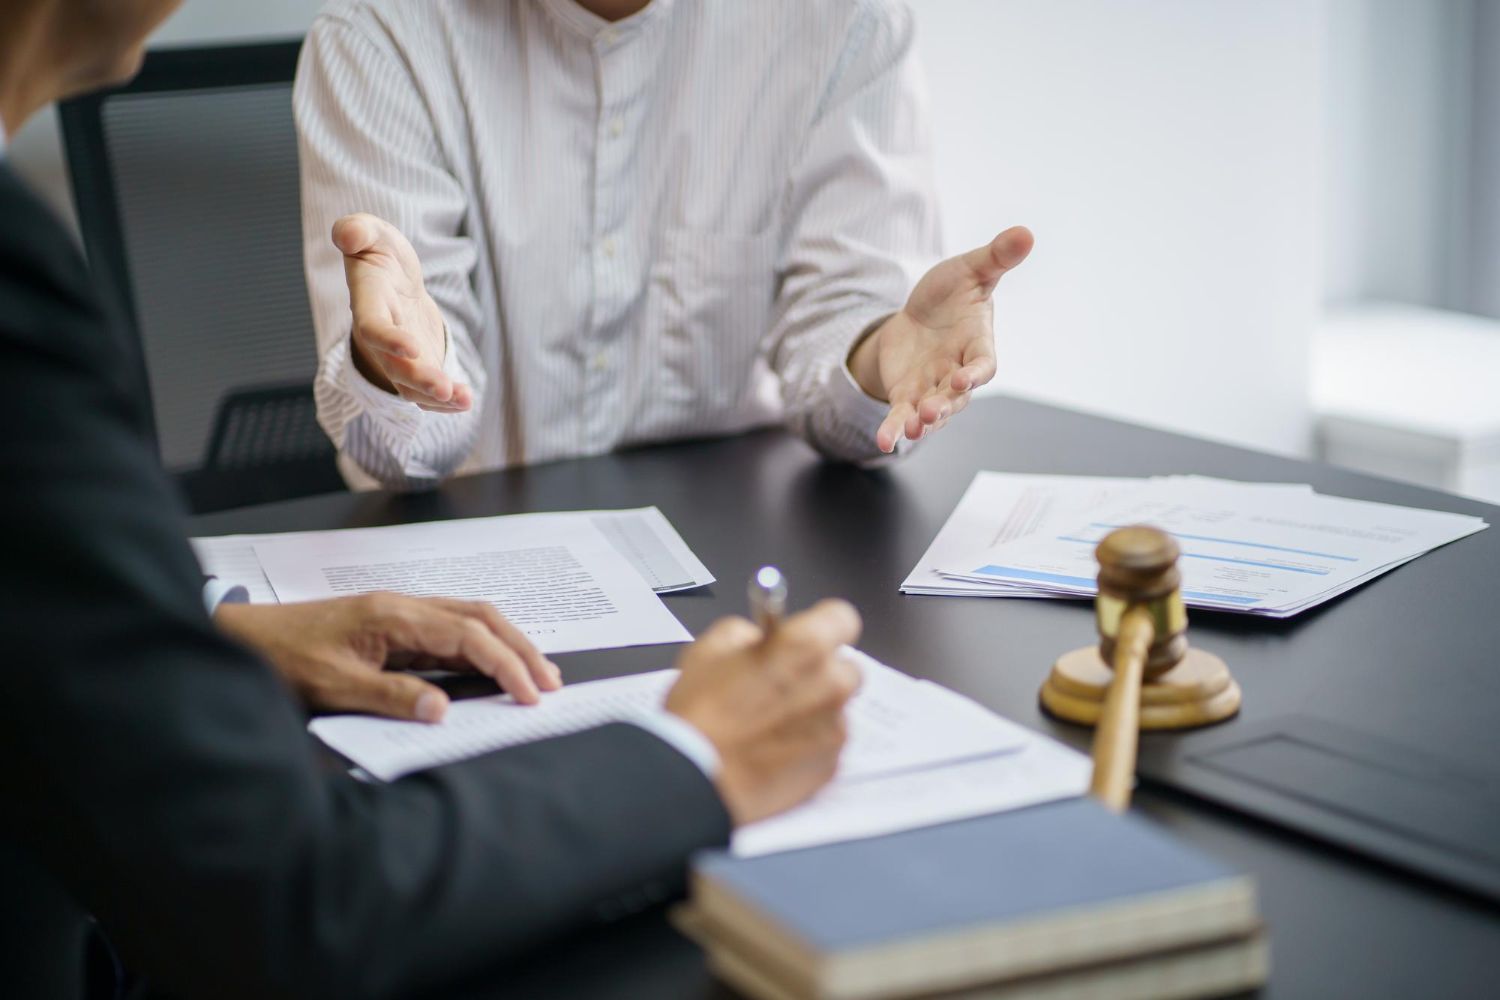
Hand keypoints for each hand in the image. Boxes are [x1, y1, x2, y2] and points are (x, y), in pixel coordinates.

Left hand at [214, 594, 560, 721]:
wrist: (244, 640)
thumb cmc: (282, 659)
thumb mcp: (333, 687)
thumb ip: (390, 697)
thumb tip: (441, 710)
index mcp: (394, 615)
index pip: (468, 636)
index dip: (506, 665)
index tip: (530, 695)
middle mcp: (404, 606)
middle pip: (481, 617)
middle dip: (522, 648)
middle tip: (551, 682)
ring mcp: (400, 614)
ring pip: (470, 619)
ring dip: (506, 644)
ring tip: (534, 675)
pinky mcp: (393, 628)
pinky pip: (449, 632)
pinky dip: (480, 648)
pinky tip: (491, 669)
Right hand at [332, 213, 472, 411]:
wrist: (393, 279)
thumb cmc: (380, 253)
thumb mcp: (371, 233)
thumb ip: (358, 230)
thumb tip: (347, 235)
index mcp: (368, 304)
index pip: (372, 327)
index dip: (388, 339)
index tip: (411, 348)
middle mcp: (381, 338)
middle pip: (395, 366)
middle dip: (418, 378)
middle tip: (442, 388)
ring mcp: (398, 357)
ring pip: (411, 386)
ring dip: (436, 398)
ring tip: (464, 400)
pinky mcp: (419, 366)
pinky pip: (427, 392)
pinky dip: (445, 401)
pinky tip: (465, 401)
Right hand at [665, 600, 862, 825]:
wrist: (695, 778)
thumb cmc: (701, 717)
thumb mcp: (708, 650)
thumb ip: (745, 632)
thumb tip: (759, 638)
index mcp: (805, 646)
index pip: (842, 617)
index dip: (821, 625)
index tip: (808, 634)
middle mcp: (831, 684)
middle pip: (846, 666)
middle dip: (821, 671)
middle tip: (784, 683)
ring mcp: (835, 728)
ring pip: (836, 708)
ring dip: (814, 709)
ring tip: (772, 723)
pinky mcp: (831, 764)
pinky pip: (828, 744)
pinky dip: (809, 744)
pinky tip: (775, 749)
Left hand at [848, 226, 1033, 451]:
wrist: (918, 315)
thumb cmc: (951, 293)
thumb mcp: (969, 270)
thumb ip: (996, 257)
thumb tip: (1026, 232)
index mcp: (978, 345)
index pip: (984, 365)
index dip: (977, 373)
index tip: (967, 379)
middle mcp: (958, 373)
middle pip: (956, 396)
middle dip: (944, 404)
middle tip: (931, 411)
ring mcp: (933, 388)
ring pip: (932, 412)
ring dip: (922, 422)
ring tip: (911, 429)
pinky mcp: (908, 396)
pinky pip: (903, 416)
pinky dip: (895, 429)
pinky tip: (885, 442)